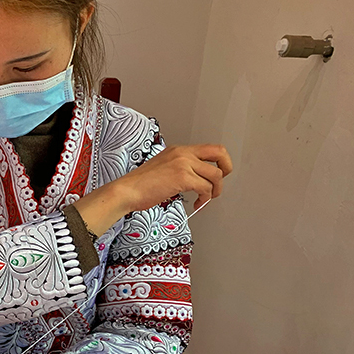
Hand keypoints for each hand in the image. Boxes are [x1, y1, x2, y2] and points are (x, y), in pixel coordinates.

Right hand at [72, 144, 231, 236]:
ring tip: (205, 199)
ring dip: (214, 191)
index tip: (218, 173)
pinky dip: (205, 200)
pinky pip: (205, 188)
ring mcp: (183, 164)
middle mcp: (182, 153)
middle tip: (220, 183)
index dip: (220, 161)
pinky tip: (197, 205)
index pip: (210, 148)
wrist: (127, 191)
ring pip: (215, 175)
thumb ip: (179, 168)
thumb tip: (195, 179)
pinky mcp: (182, 178)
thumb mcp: (162, 168)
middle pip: (219, 153)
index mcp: (178, 150)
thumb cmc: (139, 185)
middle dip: (226, 169)